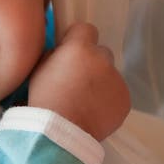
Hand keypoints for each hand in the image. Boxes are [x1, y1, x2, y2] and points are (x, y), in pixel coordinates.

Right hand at [28, 22, 130, 141]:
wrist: (60, 134)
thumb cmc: (44, 101)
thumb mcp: (38, 70)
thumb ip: (54, 55)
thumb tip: (62, 52)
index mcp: (80, 48)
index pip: (86, 29)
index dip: (77, 40)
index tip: (70, 52)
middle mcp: (103, 60)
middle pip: (101, 53)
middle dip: (91, 63)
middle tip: (77, 82)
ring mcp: (117, 80)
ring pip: (109, 76)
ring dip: (99, 84)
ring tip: (84, 103)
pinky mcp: (125, 100)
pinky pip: (116, 95)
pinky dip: (107, 101)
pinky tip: (93, 113)